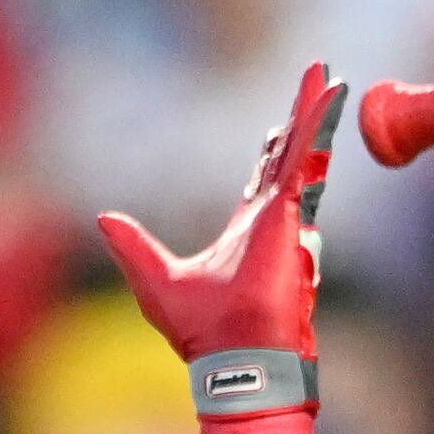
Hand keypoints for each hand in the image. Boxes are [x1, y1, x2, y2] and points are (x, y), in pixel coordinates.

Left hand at [97, 62, 341, 373]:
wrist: (231, 356)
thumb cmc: (201, 332)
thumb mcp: (155, 279)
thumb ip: (134, 246)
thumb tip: (106, 219)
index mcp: (248, 232)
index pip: (266, 180)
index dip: (276, 151)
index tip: (282, 129)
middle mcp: (272, 220)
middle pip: (291, 157)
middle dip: (303, 121)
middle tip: (318, 84)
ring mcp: (284, 217)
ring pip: (303, 152)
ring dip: (314, 113)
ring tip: (326, 77)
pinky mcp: (288, 215)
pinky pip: (306, 159)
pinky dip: (316, 125)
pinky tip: (328, 94)